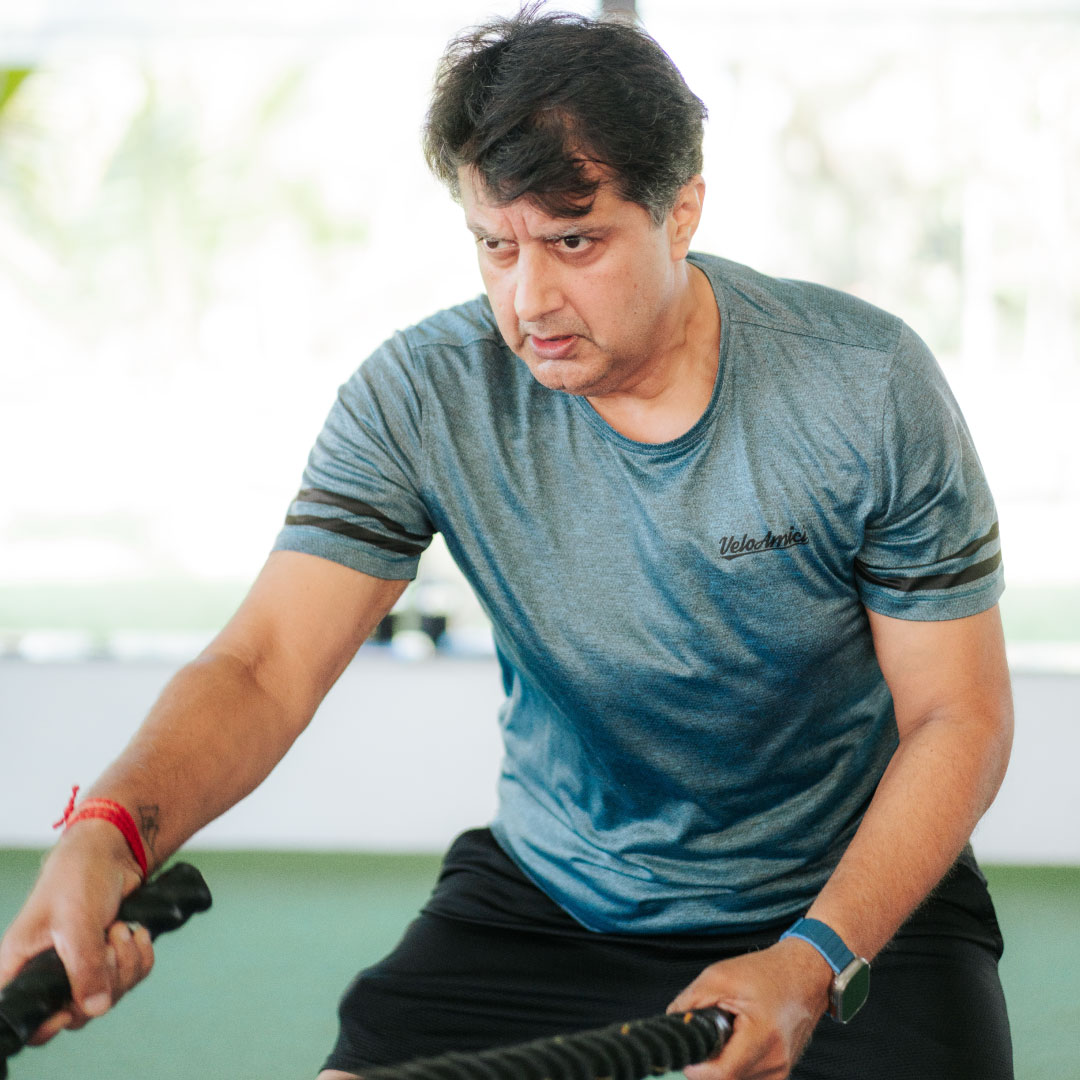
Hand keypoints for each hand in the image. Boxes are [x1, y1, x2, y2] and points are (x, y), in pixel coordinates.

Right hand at [0, 820, 153, 1043]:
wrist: (113, 850)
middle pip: (76, 1012)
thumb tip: (96, 1009)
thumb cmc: (78, 878)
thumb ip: (84, 966)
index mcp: (21, 966)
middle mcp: (49, 972)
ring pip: (109, 995)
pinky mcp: (110, 956)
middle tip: (109, 947)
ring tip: (122, 928)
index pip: (23, 1016)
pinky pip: (131, 976)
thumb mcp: (76, 922)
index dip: (43, 1026)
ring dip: (126, 963)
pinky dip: (141, 957)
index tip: (67, 1013)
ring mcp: (82, 966)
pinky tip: (138, 933)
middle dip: (103, 981)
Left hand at [668, 938, 831, 1079]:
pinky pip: (747, 1078)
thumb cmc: (766, 973)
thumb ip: (690, 1001)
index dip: (696, 1069)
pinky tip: (736, 1042)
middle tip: (705, 1033)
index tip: (686, 1053)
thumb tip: (671, 1024)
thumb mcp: (720, 977)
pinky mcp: (780, 1073)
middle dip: (708, 1061)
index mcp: (762, 1038)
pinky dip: (735, 1064)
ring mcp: (780, 1071)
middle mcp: (775, 1063)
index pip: (721, 1074)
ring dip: (722, 1064)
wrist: (806, 974)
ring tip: (726, 1032)